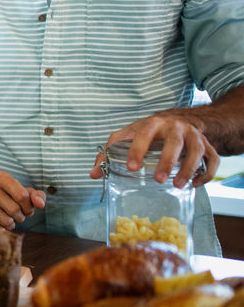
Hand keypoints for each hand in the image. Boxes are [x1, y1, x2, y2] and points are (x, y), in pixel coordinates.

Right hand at [0, 171, 45, 229]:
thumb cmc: (9, 195)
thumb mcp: (23, 191)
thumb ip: (37, 196)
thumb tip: (40, 204)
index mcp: (0, 177)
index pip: (21, 195)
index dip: (29, 206)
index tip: (28, 209)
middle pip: (14, 209)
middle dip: (21, 216)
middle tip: (19, 215)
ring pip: (6, 220)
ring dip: (12, 224)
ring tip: (10, 219)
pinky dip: (3, 229)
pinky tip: (1, 223)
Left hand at [89, 115, 217, 188]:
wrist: (180, 122)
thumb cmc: (148, 132)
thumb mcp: (127, 136)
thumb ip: (109, 152)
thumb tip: (94, 175)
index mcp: (153, 123)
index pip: (145, 133)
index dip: (138, 149)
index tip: (132, 167)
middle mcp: (176, 127)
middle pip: (175, 141)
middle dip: (167, 160)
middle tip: (158, 180)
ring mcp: (194, 136)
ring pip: (197, 150)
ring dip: (189, 169)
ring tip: (178, 185)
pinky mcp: (208, 145)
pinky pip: (213, 159)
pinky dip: (207, 173)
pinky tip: (196, 185)